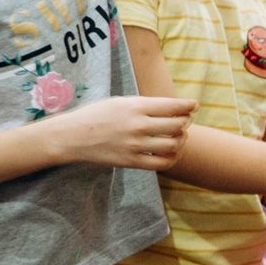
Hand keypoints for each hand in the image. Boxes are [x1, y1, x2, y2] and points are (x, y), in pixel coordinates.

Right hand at [59, 95, 197, 170]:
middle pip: (177, 125)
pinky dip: (173, 158)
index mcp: (136, 106)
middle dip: (185, 123)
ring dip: (180, 140)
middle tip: (183, 122)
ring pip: (173, 144)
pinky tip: (171, 153)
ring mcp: (135, 145)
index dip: (188, 106)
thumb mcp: (120, 102)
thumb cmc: (96, 115)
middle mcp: (138, 125)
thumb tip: (172, 109)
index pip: (173, 106)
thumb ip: (145, 105)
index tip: (194, 106)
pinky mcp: (131, 161)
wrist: (71, 136)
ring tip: (177, 137)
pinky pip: (162, 163)